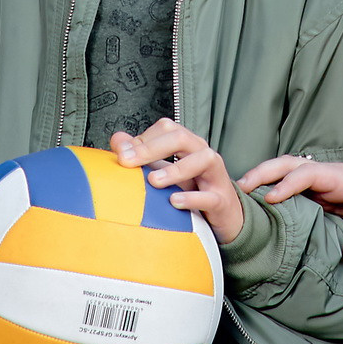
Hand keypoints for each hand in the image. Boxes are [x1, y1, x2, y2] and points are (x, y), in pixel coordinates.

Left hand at [112, 119, 245, 246]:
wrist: (224, 215)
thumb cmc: (193, 189)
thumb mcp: (166, 171)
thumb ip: (143, 155)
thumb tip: (117, 140)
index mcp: (189, 144)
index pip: (166, 128)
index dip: (143, 138)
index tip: (121, 154)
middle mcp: (203, 153)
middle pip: (181, 138)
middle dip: (151, 148)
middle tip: (126, 161)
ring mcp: (215, 175)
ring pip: (202, 159)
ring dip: (176, 169)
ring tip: (153, 181)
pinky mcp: (221, 199)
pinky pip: (209, 196)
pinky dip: (191, 198)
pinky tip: (173, 201)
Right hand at [238, 146, 342, 257]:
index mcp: (342, 177)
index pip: (310, 174)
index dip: (289, 184)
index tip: (271, 199)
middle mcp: (327, 174)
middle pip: (290, 163)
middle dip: (265, 172)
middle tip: (239, 188)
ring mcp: (321, 181)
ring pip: (286, 170)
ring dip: (263, 176)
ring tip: (237, 193)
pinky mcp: (318, 190)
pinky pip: (290, 184)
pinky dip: (270, 187)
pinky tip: (254, 202)